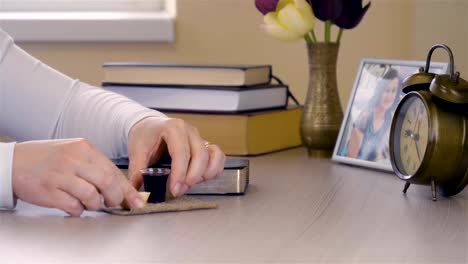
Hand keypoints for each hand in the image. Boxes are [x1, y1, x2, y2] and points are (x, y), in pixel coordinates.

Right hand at [12, 139, 144, 216]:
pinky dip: (78, 210)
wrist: (14, 162)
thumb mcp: (73, 152)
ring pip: (92, 195)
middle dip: (116, 198)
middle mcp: (74, 159)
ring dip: (96, 205)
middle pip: (108, 182)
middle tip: (115, 204)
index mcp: (83, 148)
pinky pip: (74, 206)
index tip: (137, 200)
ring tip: (90, 204)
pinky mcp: (50, 190)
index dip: (127, 188)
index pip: (113, 170)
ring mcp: (61, 174)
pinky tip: (74, 206)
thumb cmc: (47, 159)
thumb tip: (118, 185)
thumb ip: (94, 166)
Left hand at [127, 116, 225, 196]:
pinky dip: (214, 169)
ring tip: (190, 184)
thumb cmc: (144, 137)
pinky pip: (218, 157)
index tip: (174, 189)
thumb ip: (137, 173)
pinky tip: (201, 179)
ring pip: (212, 156)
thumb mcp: (136, 152)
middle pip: (200, 155)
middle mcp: (190, 131)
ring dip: (205, 174)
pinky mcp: (205, 145)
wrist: (150, 126)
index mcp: (173, 128)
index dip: (180, 173)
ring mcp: (200, 137)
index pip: (181, 152)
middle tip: (179, 191)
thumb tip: (136, 196)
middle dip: (192, 177)